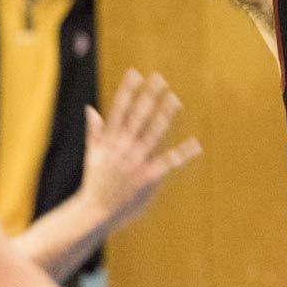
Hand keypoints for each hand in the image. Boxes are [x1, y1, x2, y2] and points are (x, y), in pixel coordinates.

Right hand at [78, 69, 200, 232]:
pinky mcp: (147, 178)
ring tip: (175, 98)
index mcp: (109, 142)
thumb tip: (90, 108)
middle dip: (148, 97)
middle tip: (160, 78)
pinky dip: (182, 154)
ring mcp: (136, 163)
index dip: (127, 91)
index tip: (135, 73)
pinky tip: (195, 144)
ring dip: (165, 116)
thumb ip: (94, 131)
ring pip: (153, 134)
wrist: (94, 213)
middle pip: (138, 117)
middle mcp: (123, 149)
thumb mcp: (92, 154)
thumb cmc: (95, 182)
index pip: (119, 110)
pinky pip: (167, 163)